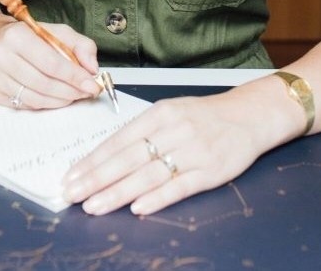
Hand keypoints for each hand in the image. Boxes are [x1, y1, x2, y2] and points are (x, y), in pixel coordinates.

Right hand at [0, 19, 100, 110]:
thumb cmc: (29, 36)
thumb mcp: (57, 31)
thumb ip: (80, 45)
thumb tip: (92, 68)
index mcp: (17, 36)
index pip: (51, 63)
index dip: (74, 76)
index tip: (91, 84)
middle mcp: (1, 56)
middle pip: (44, 83)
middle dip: (70, 91)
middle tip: (86, 93)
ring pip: (35, 98)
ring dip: (60, 100)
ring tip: (74, 95)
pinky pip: (26, 105)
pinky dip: (45, 104)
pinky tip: (56, 98)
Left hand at [62, 91, 266, 214]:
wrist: (248, 115)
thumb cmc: (203, 115)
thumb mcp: (170, 112)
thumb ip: (142, 132)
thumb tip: (106, 155)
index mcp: (159, 113)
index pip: (119, 139)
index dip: (93, 160)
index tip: (71, 176)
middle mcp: (173, 130)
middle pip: (128, 158)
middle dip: (96, 178)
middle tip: (72, 193)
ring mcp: (192, 151)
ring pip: (148, 174)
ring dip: (118, 192)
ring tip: (94, 205)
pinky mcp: (210, 171)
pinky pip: (179, 186)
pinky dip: (157, 198)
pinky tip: (137, 207)